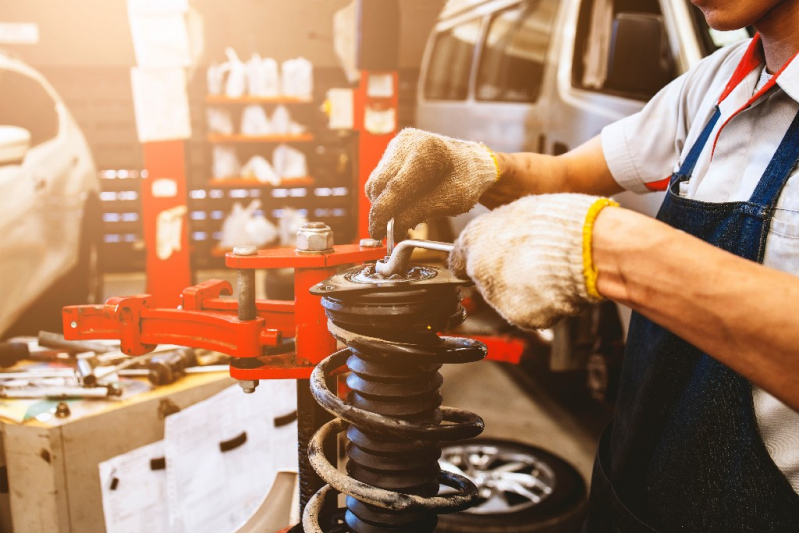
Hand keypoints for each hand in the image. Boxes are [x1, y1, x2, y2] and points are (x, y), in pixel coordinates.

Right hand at [366, 128, 499, 239]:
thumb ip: (417, 213)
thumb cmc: (467, 180)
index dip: (383, 214)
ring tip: (402, 216)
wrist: (472, 162)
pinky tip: (402, 203)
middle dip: (381, 211)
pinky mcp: (393, 150)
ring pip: (376, 182)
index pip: (394, 188)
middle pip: (379, 184)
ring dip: (383, 203)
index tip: (377, 234)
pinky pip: (380, 177)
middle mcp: (407, 142)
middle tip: (390, 231)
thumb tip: (392, 230)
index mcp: (425, 152)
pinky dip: (386, 194)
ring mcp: (398, 143)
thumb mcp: (448, 201)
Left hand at [448, 193, 616, 329]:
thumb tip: (493, 236)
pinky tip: (553, 286)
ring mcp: (498, 296)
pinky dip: (538, 303)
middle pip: (483, 278)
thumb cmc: (560, 223)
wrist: (589, 249)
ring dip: (520, 288)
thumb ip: (498, 228)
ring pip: (504, 297)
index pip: (457, 258)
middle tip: (530, 260)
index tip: (486, 259)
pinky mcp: (520, 316)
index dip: (476, 257)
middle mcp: (479, 270)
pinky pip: (527, 311)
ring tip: (546, 271)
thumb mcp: (521, 210)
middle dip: (502, 273)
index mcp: (475, 239)